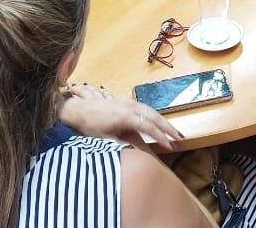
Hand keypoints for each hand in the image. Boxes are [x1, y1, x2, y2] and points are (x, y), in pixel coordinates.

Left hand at [60, 83, 183, 150]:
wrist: (76, 110)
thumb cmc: (88, 125)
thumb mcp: (103, 139)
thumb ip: (120, 145)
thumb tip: (135, 152)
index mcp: (125, 116)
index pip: (148, 127)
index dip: (161, 137)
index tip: (170, 146)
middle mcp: (129, 107)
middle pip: (154, 116)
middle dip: (168, 127)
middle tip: (179, 137)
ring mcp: (127, 103)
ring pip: (150, 110)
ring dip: (163, 120)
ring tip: (173, 131)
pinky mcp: (124, 102)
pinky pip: (144, 108)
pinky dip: (154, 115)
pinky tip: (158, 121)